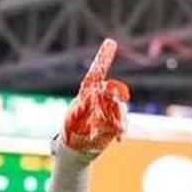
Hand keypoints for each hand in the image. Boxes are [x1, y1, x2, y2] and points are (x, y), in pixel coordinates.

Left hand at [62, 38, 128, 154]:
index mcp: (86, 95)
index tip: (111, 41)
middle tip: (115, 100)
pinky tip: (119, 138)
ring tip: (117, 130)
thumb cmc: (70, 133)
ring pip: (119, 108)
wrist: (76, 149)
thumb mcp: (71, 122)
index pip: (95, 75)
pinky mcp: (115, 122)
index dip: (103, 59)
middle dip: (114, 96)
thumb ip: (79, 109)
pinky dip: (121, 128)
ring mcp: (109, 110)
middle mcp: (99, 100)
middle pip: (111, 92)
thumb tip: (90, 96)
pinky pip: (121, 122)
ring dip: (119, 117)